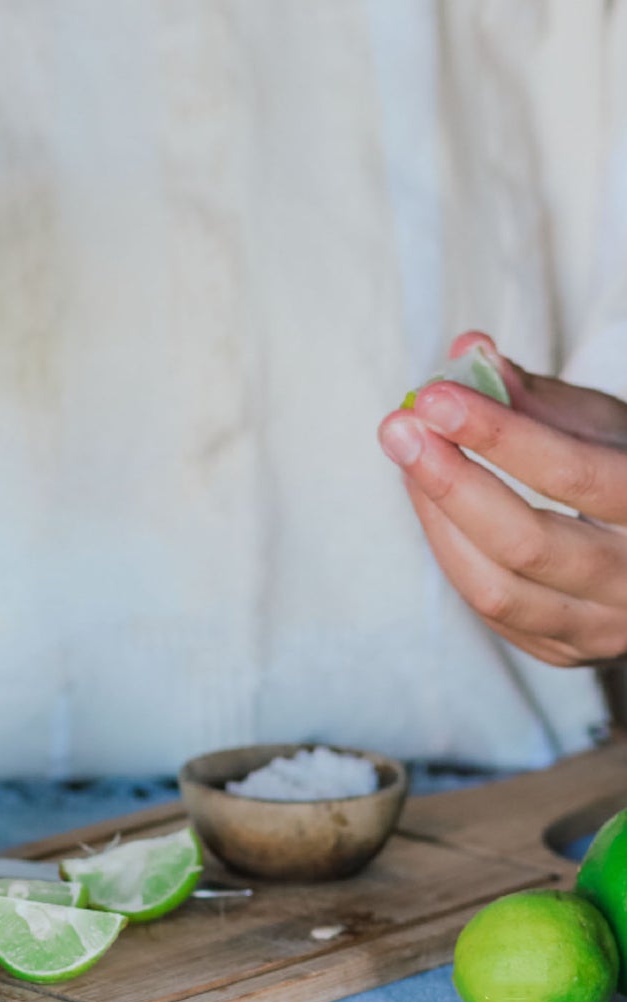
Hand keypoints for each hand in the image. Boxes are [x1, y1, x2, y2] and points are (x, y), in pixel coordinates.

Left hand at [378, 331, 626, 665]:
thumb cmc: (626, 473)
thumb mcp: (605, 427)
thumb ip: (538, 395)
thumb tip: (467, 350)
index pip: (576, 478)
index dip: (500, 435)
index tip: (435, 397)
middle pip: (526, 544)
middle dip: (451, 481)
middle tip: (398, 427)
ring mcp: (600, 629)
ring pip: (494, 588)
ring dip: (436, 515)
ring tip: (406, 452)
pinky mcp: (560, 651)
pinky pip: (486, 605)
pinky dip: (447, 545)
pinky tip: (427, 495)